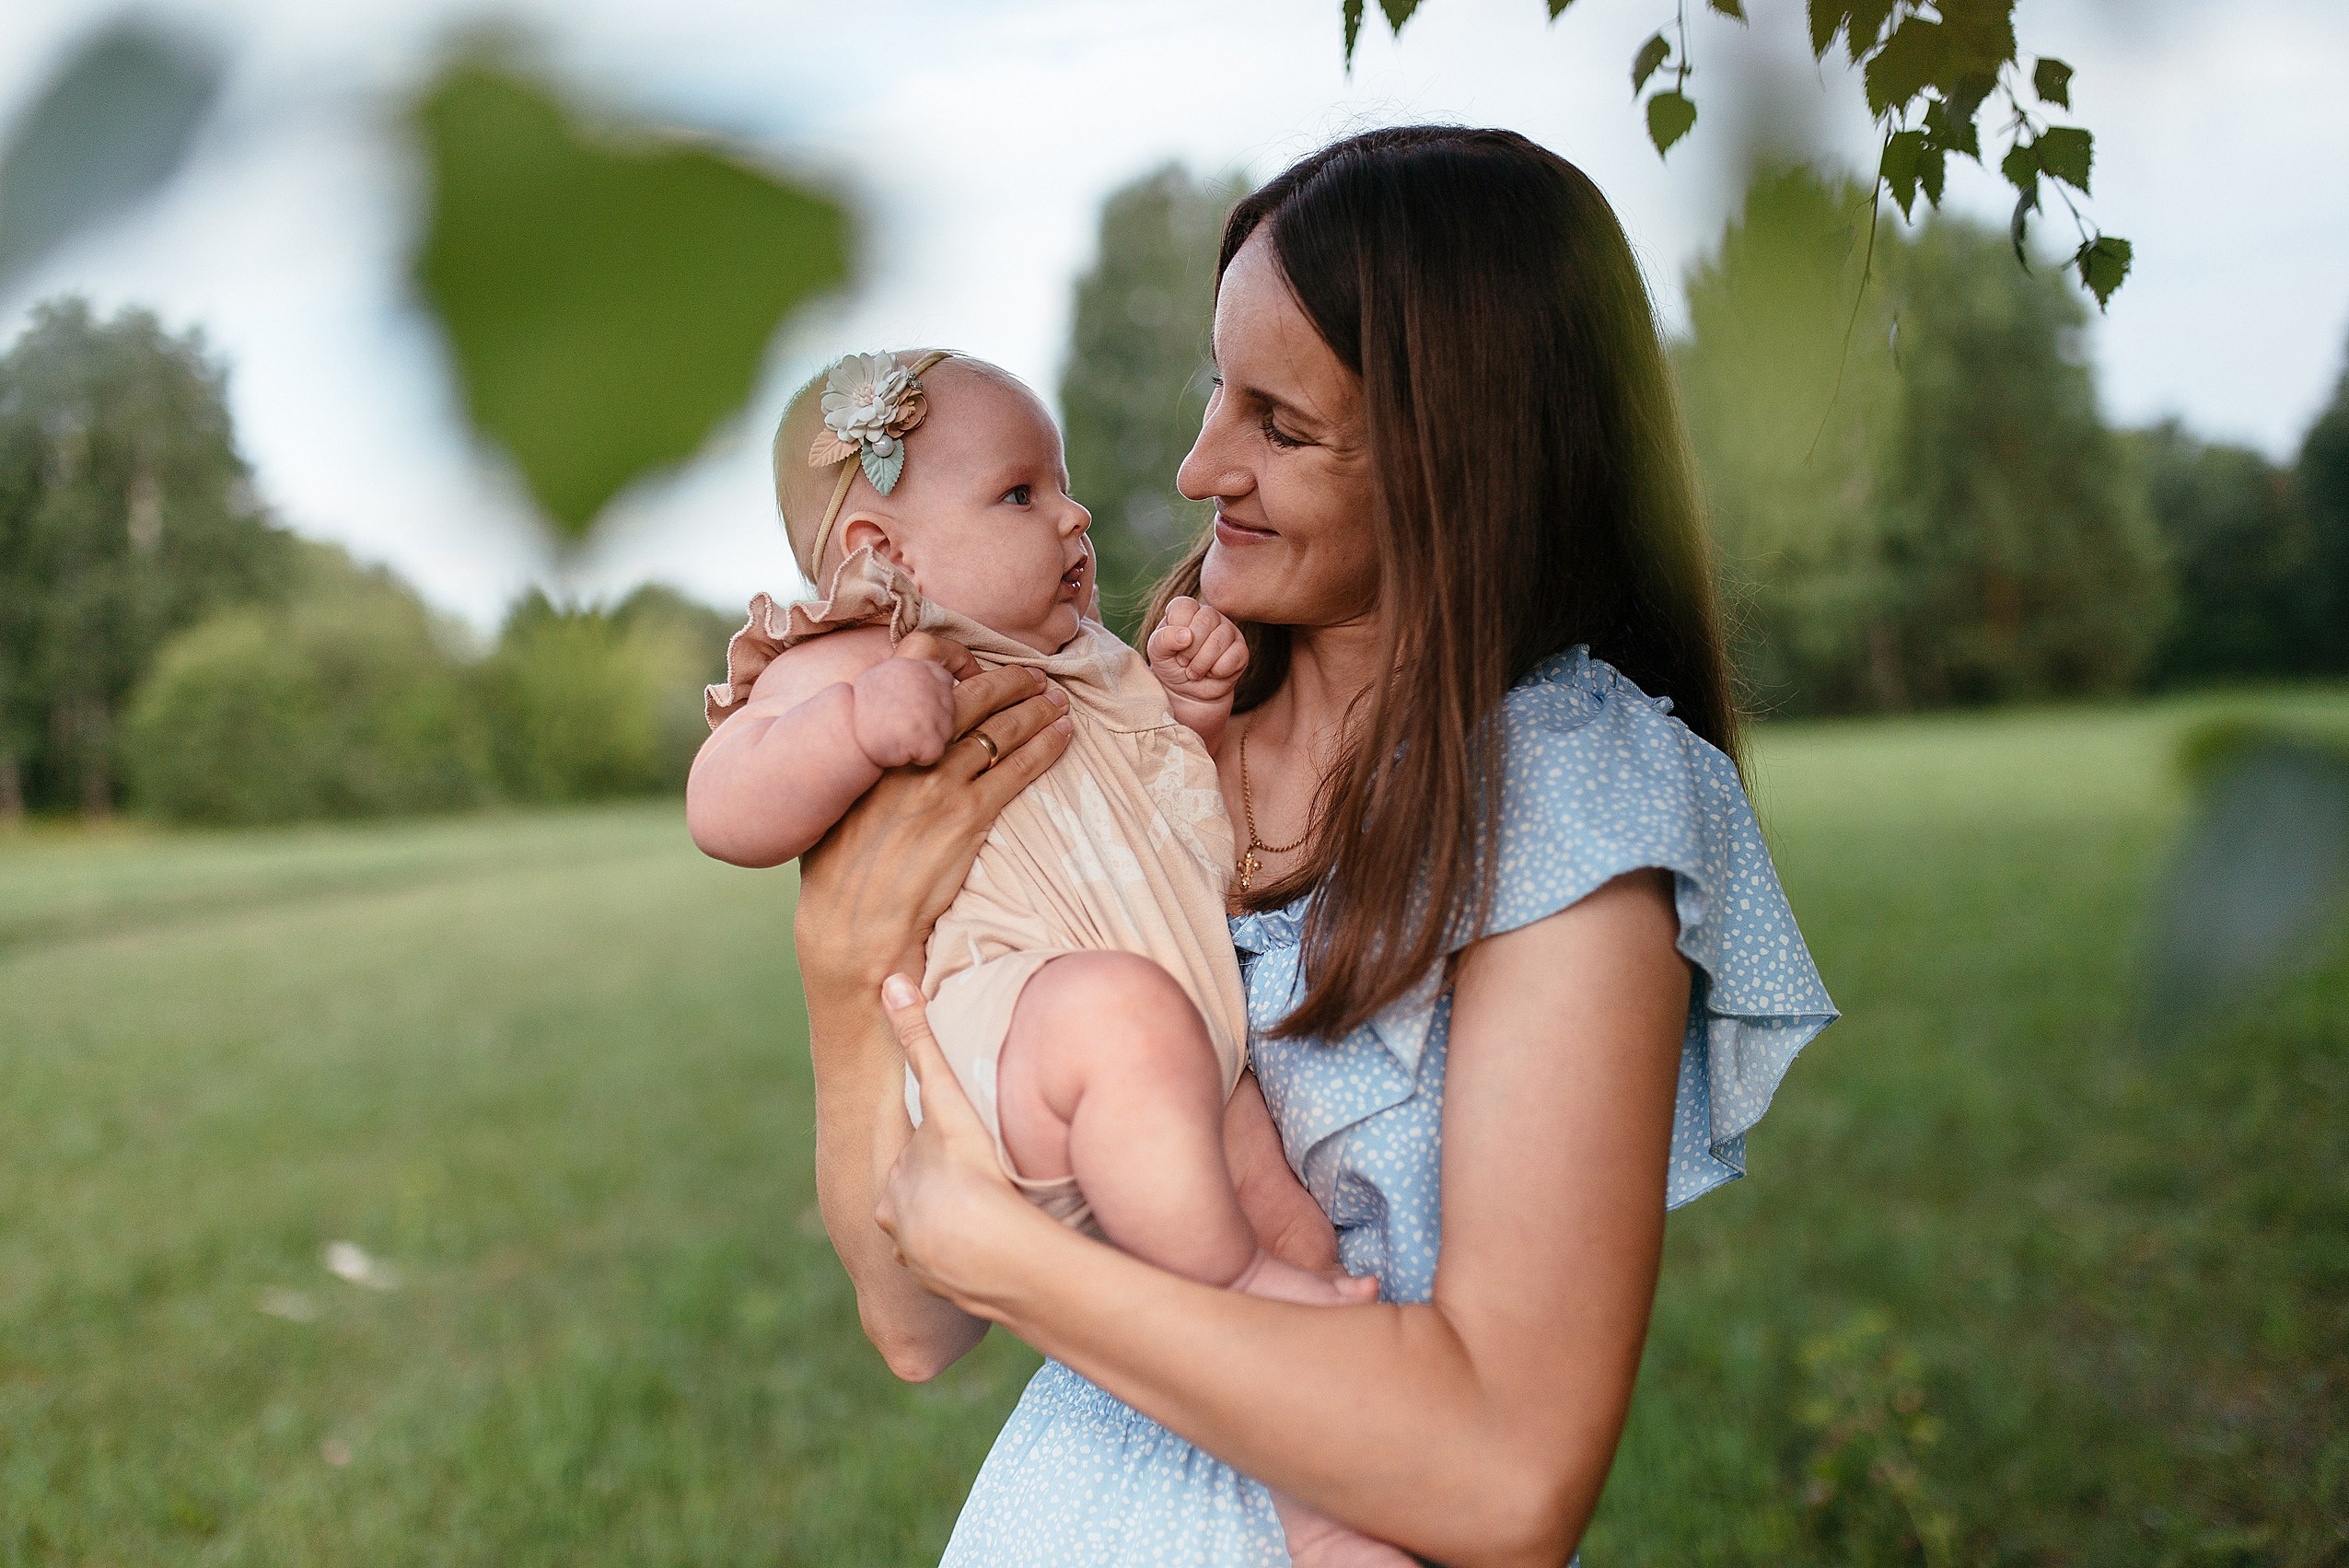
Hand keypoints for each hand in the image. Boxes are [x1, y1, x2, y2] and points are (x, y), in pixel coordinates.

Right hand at [796, 642, 1071, 1004]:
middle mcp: (906, 755)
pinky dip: (1046, 747)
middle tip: (1034, 677)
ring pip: (1001, 729)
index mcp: (872, 742)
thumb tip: (882, 745)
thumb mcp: (833, 802)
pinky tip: (1063, 735)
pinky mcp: (968, 817)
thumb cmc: (838, 871)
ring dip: (1036, 710)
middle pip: (970, 696)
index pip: (914, 675)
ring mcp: (940, 784)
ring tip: (1057, 702)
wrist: (852, 926)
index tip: (975, 666)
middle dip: (1009, 681)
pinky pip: (1018, 769)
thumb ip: (863, 766)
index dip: (952, 661)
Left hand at [874, 973, 1055, 1306]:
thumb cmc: (969, 1173)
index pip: (914, 1159)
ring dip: (955, 1229)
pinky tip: (994, 1255)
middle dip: (942, 1192)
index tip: (957, 1155)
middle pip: (920, 1199)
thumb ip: (920, 1042)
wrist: (988, 1251)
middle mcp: (896, 1225)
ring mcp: (919, 1262)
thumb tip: (889, 982)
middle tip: (976, 1187)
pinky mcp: (945, 1290)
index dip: (939, 1152)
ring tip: (988, 1222)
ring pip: (934, 1237)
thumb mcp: (947, 1102)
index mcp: (892, 1187)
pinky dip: (970, 1261)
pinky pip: (956, 1271)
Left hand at [1147, 596, 1247, 704]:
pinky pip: (1233, 657)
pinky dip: (1217, 672)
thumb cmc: (1171, 666)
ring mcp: (1228, 631)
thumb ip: (1163, 638)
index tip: (1173, 646)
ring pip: (1219, 640)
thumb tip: (1187, 635)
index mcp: (1187, 609)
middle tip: (1183, 661)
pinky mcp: (1241, 651)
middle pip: (1205, 620)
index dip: (1175, 630)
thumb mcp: (1156, 652)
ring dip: (1201, 664)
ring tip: (1194, 671)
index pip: (1184, 606)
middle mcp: (1210, 615)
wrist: (1187, 692)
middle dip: (1190, 649)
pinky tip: (1212, 673)